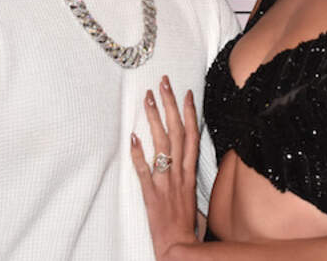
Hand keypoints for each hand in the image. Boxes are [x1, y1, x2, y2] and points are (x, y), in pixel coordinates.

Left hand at [130, 75, 199, 258]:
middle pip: (177, 132)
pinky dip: (139, 155)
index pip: (192, 135)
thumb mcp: (194, 195)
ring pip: (162, 145)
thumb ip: (188, 176)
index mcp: (190, 173)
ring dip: (155, 119)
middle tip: (164, 83)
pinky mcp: (151, 195)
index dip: (189, 112)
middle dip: (171, 104)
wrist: (180, 249)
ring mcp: (166, 183)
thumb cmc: (186, 225)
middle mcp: (180, 174)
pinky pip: (144, 172)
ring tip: (148, 99)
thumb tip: (185, 161)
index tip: (185, 92)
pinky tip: (133, 138)